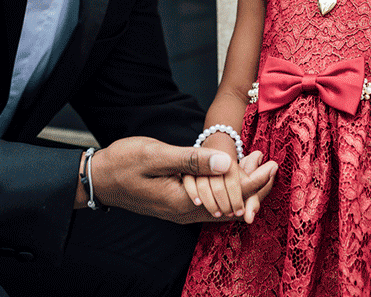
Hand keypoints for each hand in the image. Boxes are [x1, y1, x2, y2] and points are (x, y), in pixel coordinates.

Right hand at [89, 136, 274, 223]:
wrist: (98, 179)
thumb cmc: (124, 163)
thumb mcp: (157, 156)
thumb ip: (191, 160)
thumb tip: (224, 161)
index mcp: (185, 202)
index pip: (231, 195)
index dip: (254, 180)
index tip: (271, 164)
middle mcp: (187, 213)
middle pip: (233, 205)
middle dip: (254, 185)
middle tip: (270, 162)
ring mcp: (183, 212)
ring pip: (223, 204)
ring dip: (241, 186)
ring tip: (257, 163)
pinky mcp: (179, 205)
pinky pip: (211, 201)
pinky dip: (225, 187)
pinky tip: (231, 171)